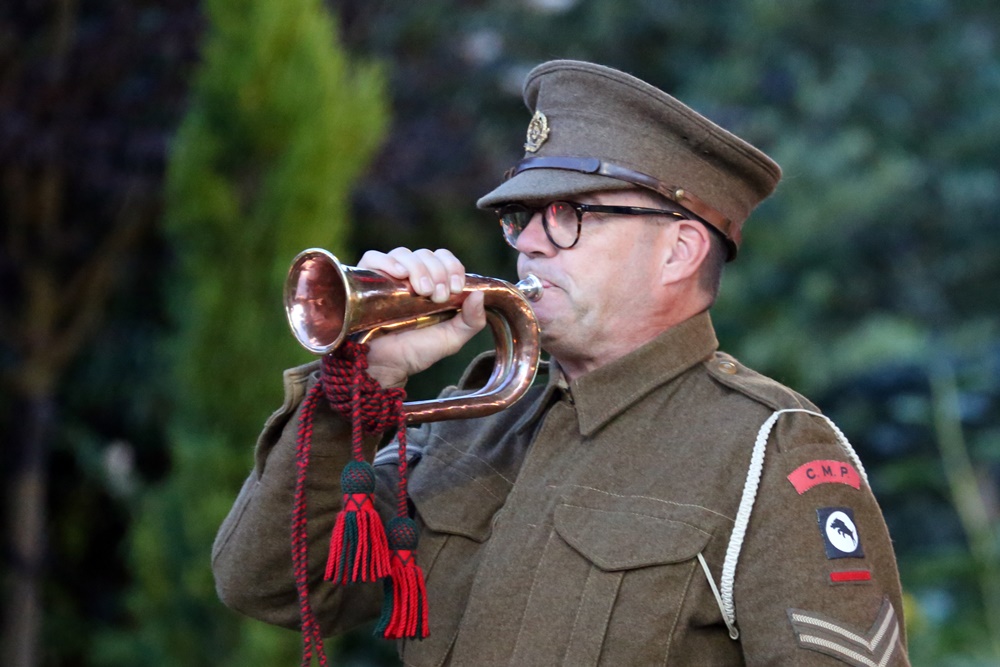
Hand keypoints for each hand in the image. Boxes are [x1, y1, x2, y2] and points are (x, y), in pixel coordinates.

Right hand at [356, 248, 486, 387]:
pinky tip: (398, 274)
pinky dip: (387, 261)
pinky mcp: (365, 280)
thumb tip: (480, 295)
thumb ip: (471, 321)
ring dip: (418, 268)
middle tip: (437, 297)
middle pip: (426, 254)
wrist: (385, 367)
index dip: (452, 267)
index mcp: (432, 284)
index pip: (444, 258)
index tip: (455, 288)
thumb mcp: (451, 339)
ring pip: (403, 253)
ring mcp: (387, 277)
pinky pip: (373, 257)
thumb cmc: (416, 352)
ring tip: (421, 291)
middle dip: (437, 271)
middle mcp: (410, 276)